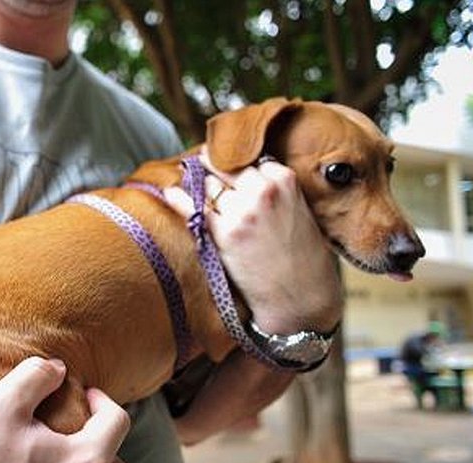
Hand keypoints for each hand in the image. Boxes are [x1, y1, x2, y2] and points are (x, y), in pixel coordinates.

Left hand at [165, 148, 341, 333]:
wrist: (300, 294)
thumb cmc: (300, 254)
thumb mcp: (296, 209)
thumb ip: (272, 188)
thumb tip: (237, 172)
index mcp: (284, 179)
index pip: (247, 158)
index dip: (233, 164)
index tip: (221, 164)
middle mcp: (263, 191)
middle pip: (224, 167)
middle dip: (211, 169)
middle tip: (199, 167)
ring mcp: (242, 211)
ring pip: (209, 185)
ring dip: (198, 185)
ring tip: (188, 182)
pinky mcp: (225, 234)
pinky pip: (194, 208)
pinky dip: (179, 199)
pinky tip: (171, 193)